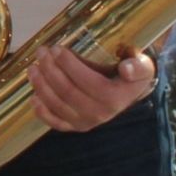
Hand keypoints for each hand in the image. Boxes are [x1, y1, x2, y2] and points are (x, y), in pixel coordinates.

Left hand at [27, 45, 155, 131]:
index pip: (89, 82)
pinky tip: (33, 97)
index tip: (57, 48)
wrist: (129, 92)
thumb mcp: (142, 66)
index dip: (70, 66)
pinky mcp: (75, 127)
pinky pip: (56, 123)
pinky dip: (42, 112)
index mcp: (115, 98)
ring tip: (33, 68)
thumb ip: (138, 66)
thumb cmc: (132, 73)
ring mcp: (86, 122)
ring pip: (58, 106)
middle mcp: (100, 114)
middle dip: (51, 71)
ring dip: (41, 86)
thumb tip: (126, 69)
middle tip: (41, 52)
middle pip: (69, 93)